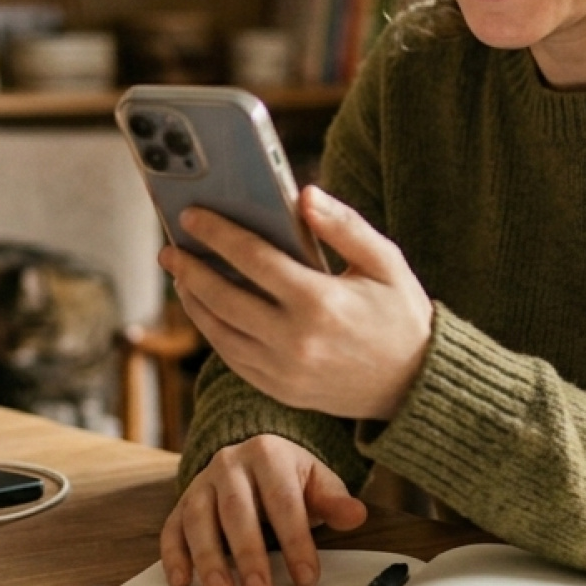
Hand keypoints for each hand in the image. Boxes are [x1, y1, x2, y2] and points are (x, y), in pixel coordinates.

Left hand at [159, 187, 432, 421]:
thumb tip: (304, 195)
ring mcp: (284, 371)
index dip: (218, 233)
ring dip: (194, 301)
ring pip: (220, 331)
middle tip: (170, 248)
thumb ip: (345, 225)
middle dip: (191, 268)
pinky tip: (206, 309)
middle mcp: (295, 340)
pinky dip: (212, 331)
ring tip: (180, 276)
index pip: (253, 259)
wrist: (415, 384)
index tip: (193, 215)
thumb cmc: (402, 314)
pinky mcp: (280, 390)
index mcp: (320, 302)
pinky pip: (232, 358)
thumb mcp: (385, 261)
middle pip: (224, 297)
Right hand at [160, 435, 366, 585]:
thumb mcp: (316, 481)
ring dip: (208, 558)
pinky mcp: (180, 503)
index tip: (307, 578)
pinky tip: (182, 582)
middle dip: (248, 554)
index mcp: (268, 452)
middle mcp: (229, 463)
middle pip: (237, 510)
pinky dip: (174, 556)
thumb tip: (357, 515)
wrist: (254, 460)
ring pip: (198, 518)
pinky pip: (171, 529)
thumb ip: (334, 500)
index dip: (296, 540)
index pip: (283, 499)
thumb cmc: (289, 478)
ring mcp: (201, 483)